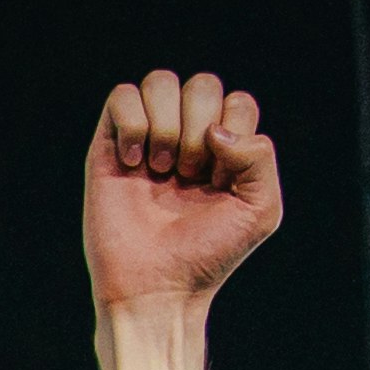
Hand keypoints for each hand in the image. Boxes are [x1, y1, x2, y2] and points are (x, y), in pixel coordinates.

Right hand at [84, 72, 282, 320]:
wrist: (157, 288)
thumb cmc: (208, 254)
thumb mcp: (260, 209)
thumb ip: (260, 157)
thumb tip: (215, 130)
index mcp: (224, 147)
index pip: (236, 101)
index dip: (233, 135)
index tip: (219, 182)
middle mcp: (186, 136)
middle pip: (202, 84)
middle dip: (199, 129)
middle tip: (189, 177)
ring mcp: (146, 139)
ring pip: (160, 81)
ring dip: (166, 126)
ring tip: (160, 170)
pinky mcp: (108, 147)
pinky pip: (121, 96)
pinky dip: (132, 126)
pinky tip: (132, 164)